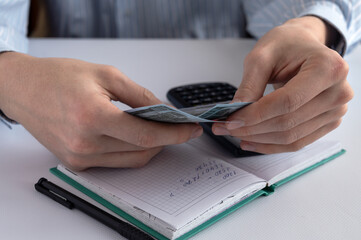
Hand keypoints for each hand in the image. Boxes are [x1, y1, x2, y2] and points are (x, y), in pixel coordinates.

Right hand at [0, 52, 202, 169]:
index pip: (146, 135)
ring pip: (131, 161)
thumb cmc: (59, 77)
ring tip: (159, 131)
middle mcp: (84, 143)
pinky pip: (114, 163)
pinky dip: (130, 151)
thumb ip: (139, 95)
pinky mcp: (76, 163)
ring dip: (150, 147)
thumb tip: (163, 110)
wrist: (24, 89)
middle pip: (142, 150)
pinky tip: (135, 137)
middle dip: (166, 140)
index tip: (190, 129)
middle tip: (178, 127)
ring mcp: (79, 158)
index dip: (174, 134)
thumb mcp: (105, 74)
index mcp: (92, 117)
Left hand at [212, 16, 352, 153]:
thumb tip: (236, 113)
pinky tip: (251, 141)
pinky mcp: (328, 122)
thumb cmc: (286, 45)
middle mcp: (338, 91)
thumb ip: (249, 85)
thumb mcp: (261, 56)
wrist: (303, 46)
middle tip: (225, 127)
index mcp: (327, 68)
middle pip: (289, 122)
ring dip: (258, 139)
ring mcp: (336, 110)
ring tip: (234, 133)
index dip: (256, 115)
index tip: (231, 120)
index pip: (288, 102)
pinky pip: (297, 142)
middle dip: (251, 129)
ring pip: (291, 137)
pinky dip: (271, 145)